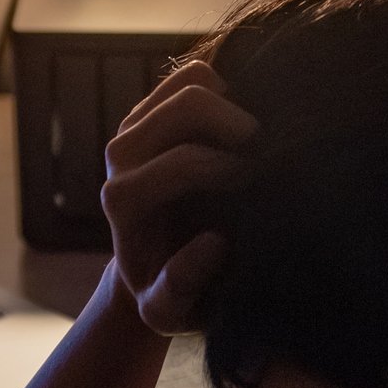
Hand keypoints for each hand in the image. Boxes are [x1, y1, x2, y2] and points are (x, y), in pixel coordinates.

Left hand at [101, 60, 256, 334]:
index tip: (261, 188)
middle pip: (187, 106)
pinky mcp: (150, 110)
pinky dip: (228, 89)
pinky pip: (193, 75)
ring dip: (235, 104)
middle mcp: (120, 156)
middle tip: (267, 156)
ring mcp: (134, 127)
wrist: (151, 272)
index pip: (185, 162)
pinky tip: (243, 129)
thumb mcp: (170, 312)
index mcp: (123, 200)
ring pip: (192, 81)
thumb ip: (180, 287)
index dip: (234, 170)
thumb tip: (212, 242)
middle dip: (239, 126)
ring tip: (257, 142)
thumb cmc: (171, 294)